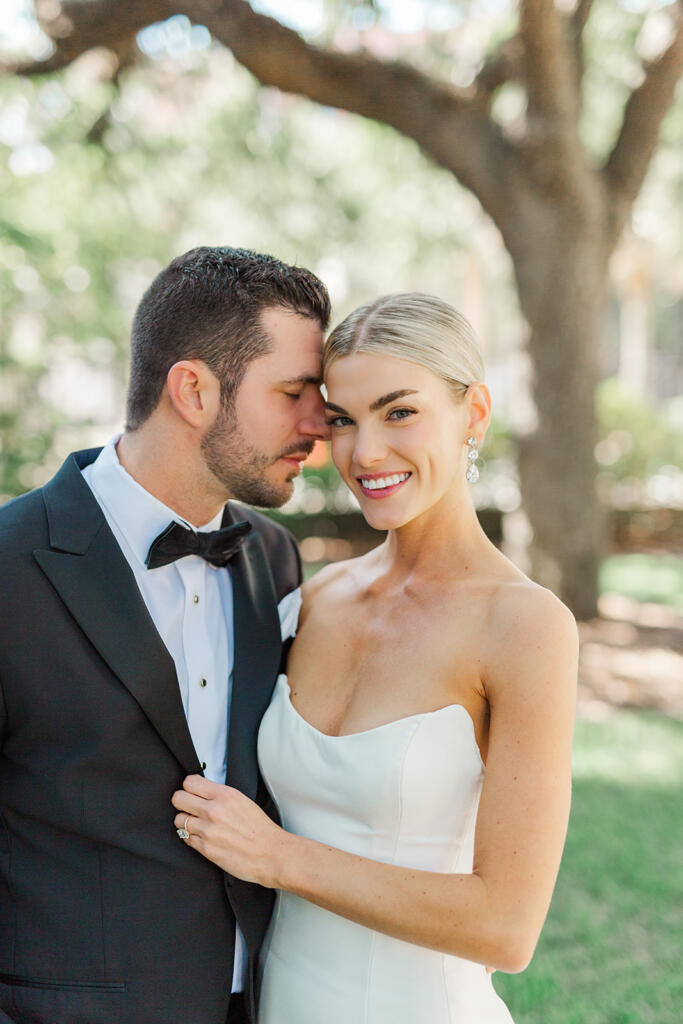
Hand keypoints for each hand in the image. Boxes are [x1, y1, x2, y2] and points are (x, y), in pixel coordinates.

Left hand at [172, 775, 291, 886]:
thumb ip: (220, 795)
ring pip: (179, 819)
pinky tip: (202, 836)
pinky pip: (185, 838)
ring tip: (197, 823)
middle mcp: (213, 810)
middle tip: (189, 806)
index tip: (192, 791)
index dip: (189, 787)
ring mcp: (207, 830)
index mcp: (225, 795)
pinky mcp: (205, 848)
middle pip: (178, 798)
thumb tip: (201, 792)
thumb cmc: (260, 829)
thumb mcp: (242, 800)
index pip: (190, 782)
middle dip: (182, 802)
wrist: (271, 853)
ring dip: (185, 821)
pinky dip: (191, 836)